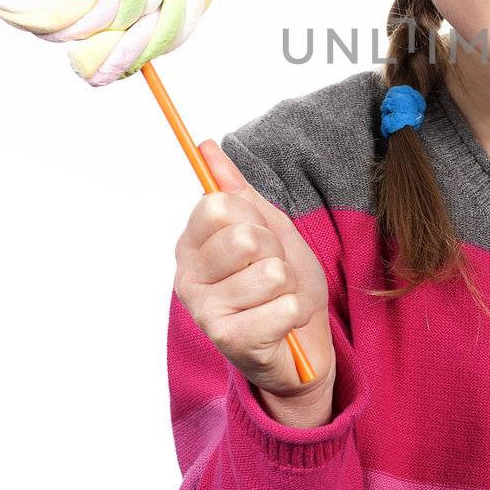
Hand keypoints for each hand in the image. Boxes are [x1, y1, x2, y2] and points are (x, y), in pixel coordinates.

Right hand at [174, 139, 334, 404]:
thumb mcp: (268, 227)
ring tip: (277, 300)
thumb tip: (206, 146)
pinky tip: (283, 324)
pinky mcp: (229, 342)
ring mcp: (205, 312)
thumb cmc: (280, 284)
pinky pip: (282, 307)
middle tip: (272, 275)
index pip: (217, 204)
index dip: (253, 218)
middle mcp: (187, 277)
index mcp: (192, 244)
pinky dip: (294, 312)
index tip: (258, 238)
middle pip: (244, 236)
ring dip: (288, 286)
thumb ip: (238, 190)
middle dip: (276, 253)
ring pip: (269, 273)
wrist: (301, 343)